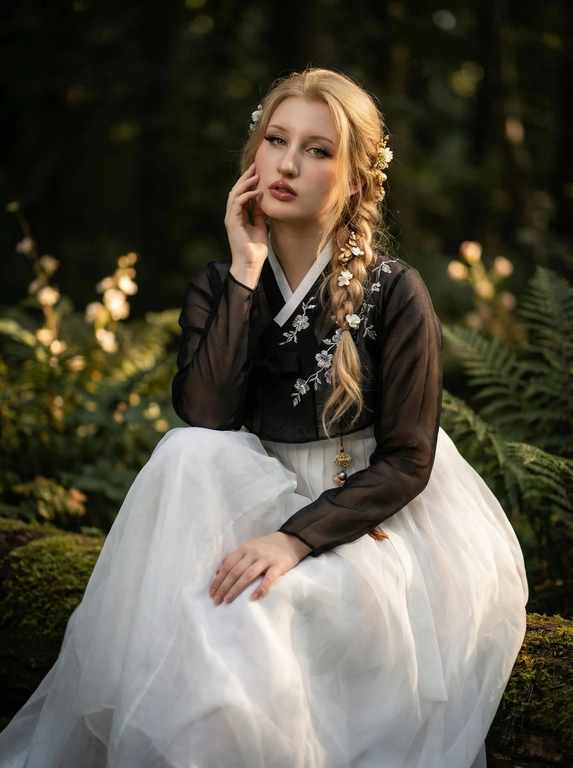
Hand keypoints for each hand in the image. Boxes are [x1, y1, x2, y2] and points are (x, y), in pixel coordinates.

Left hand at [210, 532, 310, 604]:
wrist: (290, 540)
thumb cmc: (266, 547)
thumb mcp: (249, 548)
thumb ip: (236, 558)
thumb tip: (219, 573)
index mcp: (244, 549)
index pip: (227, 565)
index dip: (218, 580)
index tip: (212, 593)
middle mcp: (253, 553)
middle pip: (235, 571)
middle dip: (224, 587)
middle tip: (216, 600)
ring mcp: (265, 559)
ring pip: (247, 575)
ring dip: (236, 589)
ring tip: (228, 600)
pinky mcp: (278, 566)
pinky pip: (268, 579)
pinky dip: (260, 589)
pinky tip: (252, 598)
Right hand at [225, 163, 267, 288]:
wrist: (250, 264)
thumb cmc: (256, 250)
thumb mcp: (262, 227)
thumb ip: (260, 214)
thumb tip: (262, 200)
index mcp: (239, 216)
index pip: (243, 194)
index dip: (250, 182)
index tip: (259, 172)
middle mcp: (233, 215)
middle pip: (237, 190)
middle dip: (246, 177)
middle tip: (255, 165)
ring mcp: (231, 218)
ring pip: (235, 194)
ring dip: (245, 183)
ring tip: (256, 175)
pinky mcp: (232, 222)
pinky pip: (237, 203)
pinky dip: (246, 195)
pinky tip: (257, 191)